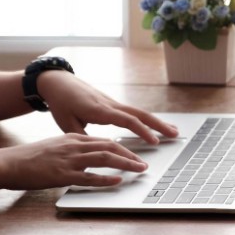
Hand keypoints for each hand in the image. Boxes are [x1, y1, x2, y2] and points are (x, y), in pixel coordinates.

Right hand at [0, 133, 147, 190]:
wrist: (8, 163)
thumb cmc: (30, 158)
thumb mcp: (56, 147)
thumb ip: (74, 149)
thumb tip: (90, 156)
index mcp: (73, 138)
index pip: (105, 140)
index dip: (123, 148)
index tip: (136, 154)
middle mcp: (74, 146)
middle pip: (110, 147)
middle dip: (130, 155)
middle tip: (144, 163)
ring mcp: (69, 160)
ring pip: (104, 158)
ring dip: (126, 163)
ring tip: (139, 169)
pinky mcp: (62, 174)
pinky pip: (89, 177)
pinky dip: (106, 179)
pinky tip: (118, 181)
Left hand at [37, 71, 178, 143]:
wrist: (58, 83)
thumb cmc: (61, 103)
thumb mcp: (66, 123)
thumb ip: (82, 137)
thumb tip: (96, 151)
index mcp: (101, 110)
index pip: (127, 120)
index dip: (142, 131)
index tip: (154, 141)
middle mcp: (111, 105)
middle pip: (141, 114)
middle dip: (159, 124)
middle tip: (176, 134)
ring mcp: (114, 104)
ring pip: (140, 112)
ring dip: (157, 122)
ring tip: (173, 131)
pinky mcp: (113, 105)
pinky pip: (134, 113)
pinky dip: (147, 120)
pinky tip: (155, 126)